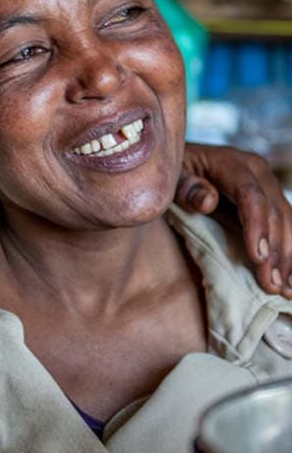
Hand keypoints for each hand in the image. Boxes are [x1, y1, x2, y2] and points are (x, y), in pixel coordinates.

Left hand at [176, 143, 291, 298]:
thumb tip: (208, 201)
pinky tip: (290, 280)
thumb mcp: (173, 177)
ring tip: (285, 289)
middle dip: (275, 252)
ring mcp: (267, 187)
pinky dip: (288, 254)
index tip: (257, 257)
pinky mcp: (270, 203)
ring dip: (288, 258)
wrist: (183, 163)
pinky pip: (286, 229)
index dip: (257, 226)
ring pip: (287, 224)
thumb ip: (187, 188)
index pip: (251, 196)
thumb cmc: (175, 172)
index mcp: (233, 163)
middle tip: (272, 285)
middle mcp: (258, 173)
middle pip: (274, 213)